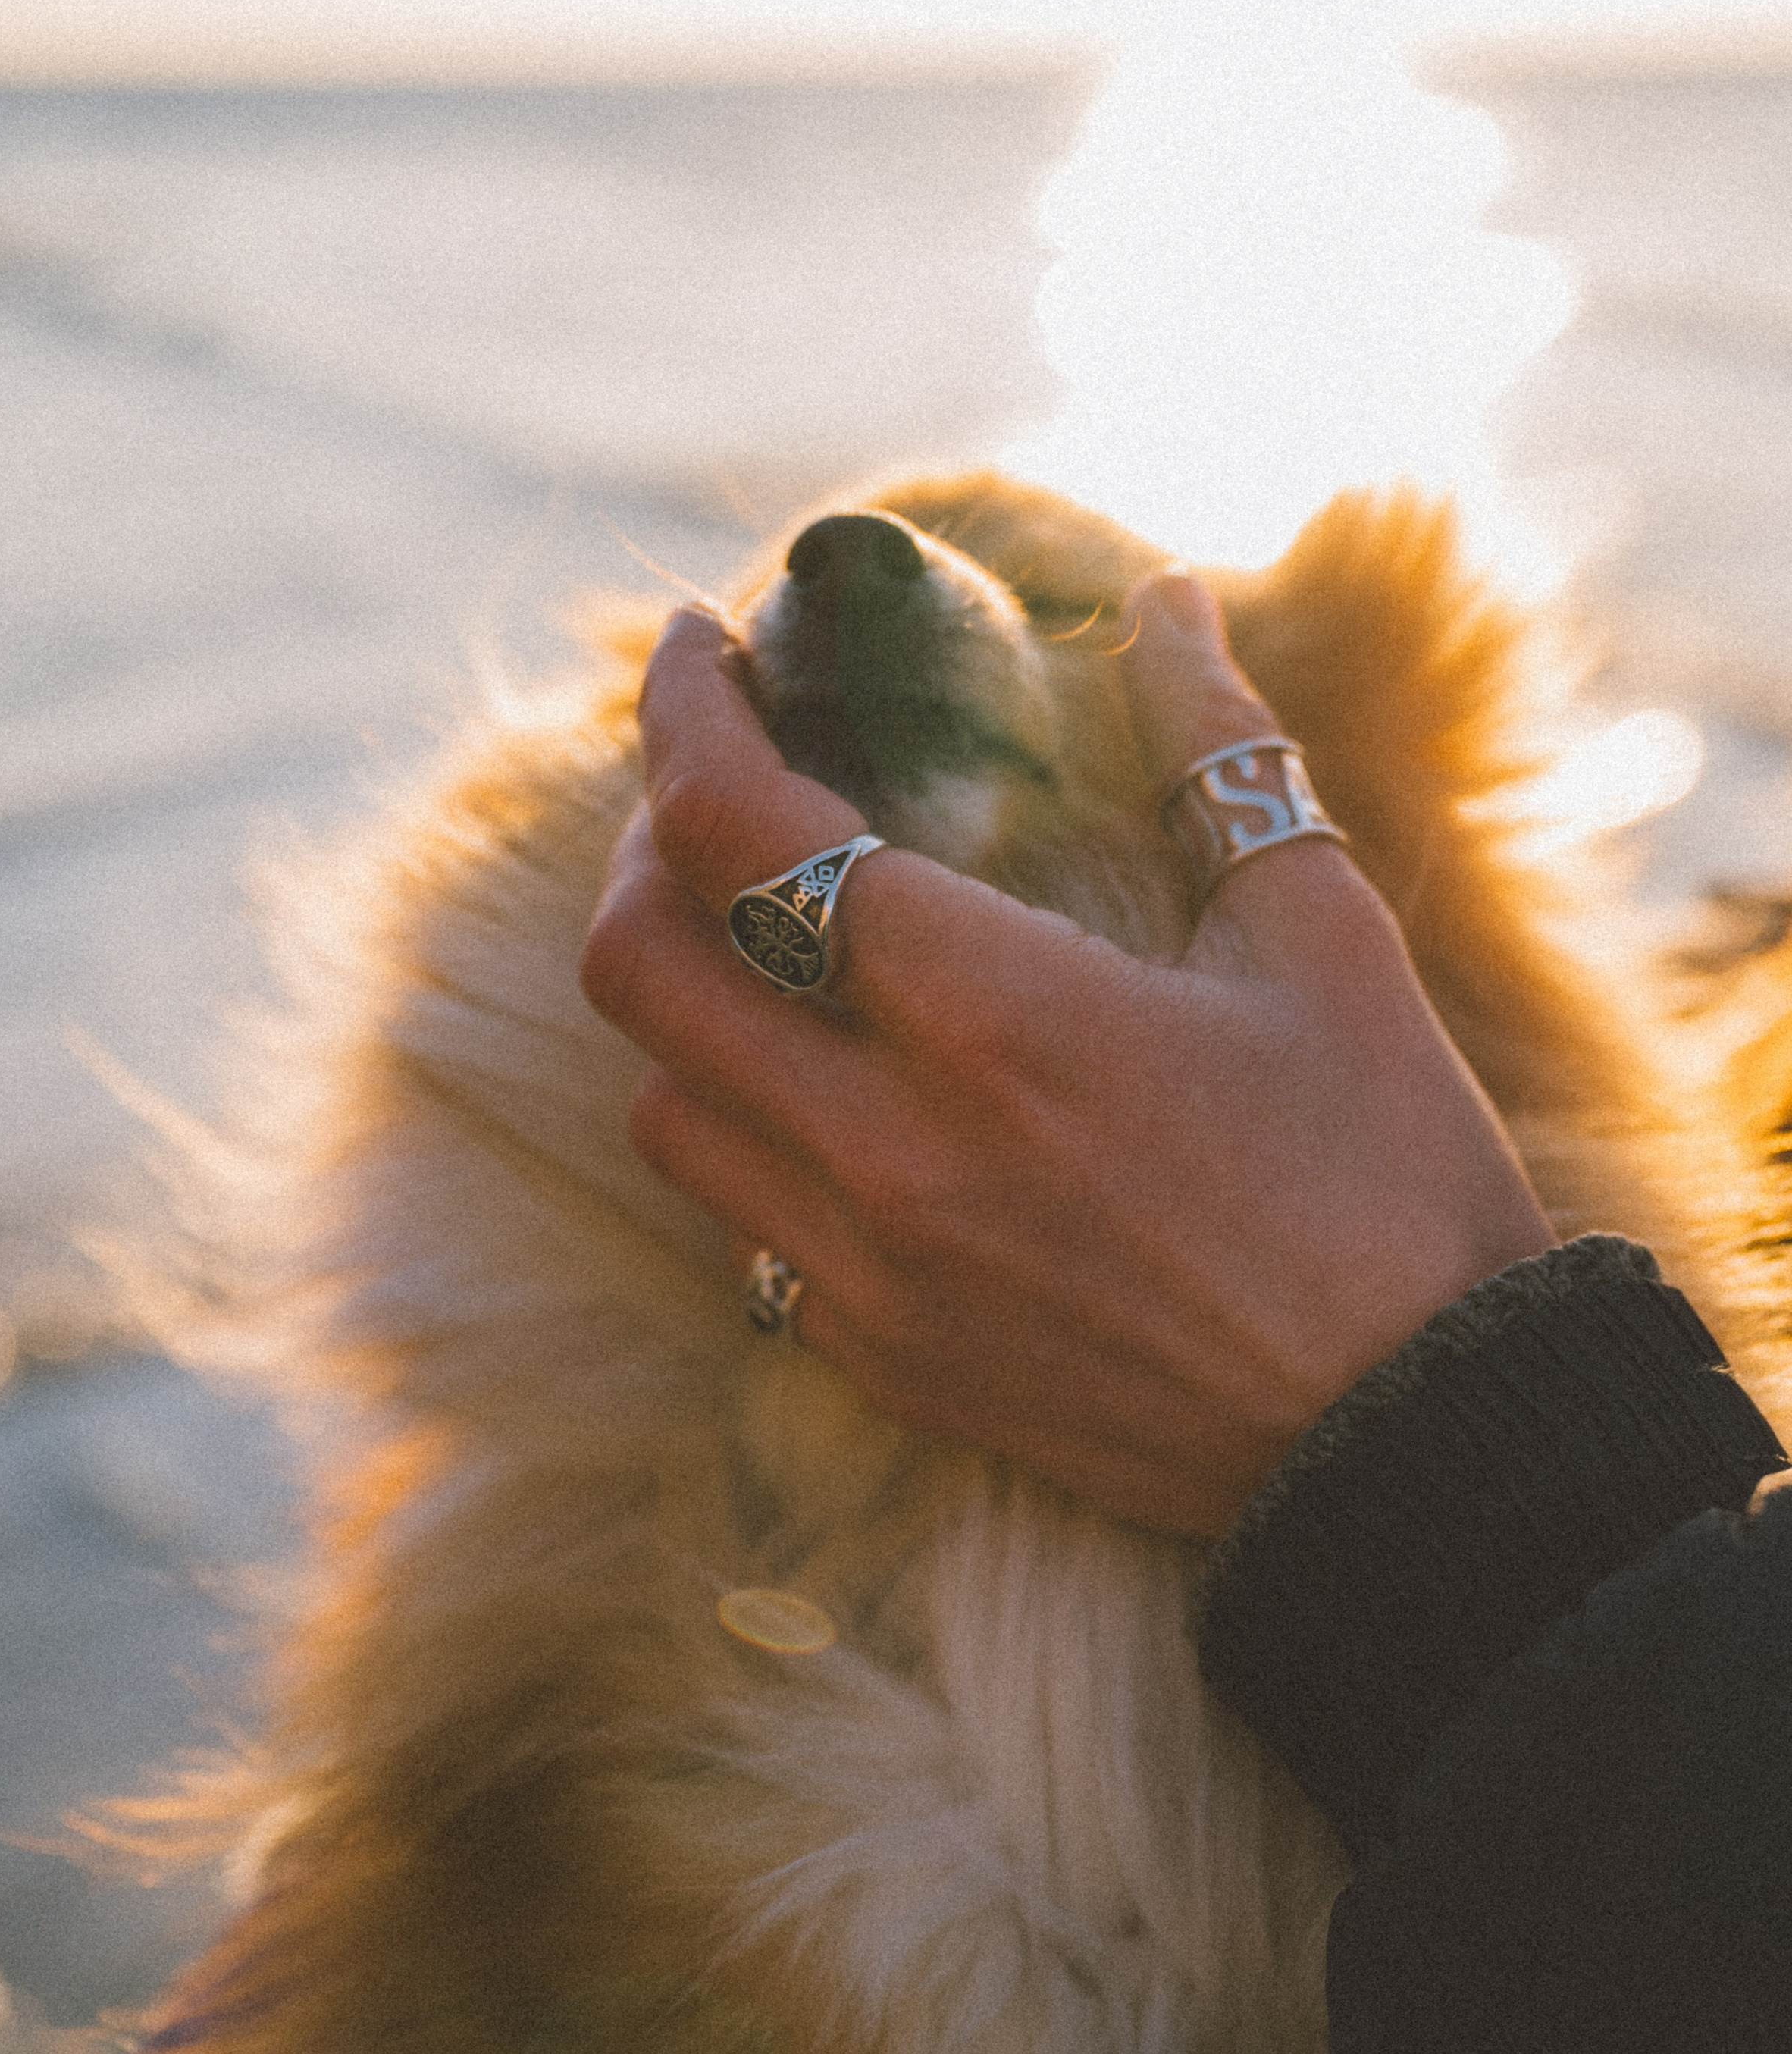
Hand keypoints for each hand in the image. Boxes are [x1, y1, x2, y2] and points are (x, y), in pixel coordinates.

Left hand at [579, 575, 1552, 1536]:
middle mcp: (890, 1145)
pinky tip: (826, 1102)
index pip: (739, 828)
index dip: (684, 713)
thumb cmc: (1391, 1187)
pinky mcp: (885, 1361)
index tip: (699, 651)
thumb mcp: (1329, 946)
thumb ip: (1225, 760)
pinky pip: (738, 1232)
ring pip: (660, 1106)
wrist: (1413, 1443)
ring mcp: (871, 1270)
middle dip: (645, 850)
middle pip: (640, 966)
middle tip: (715, 800)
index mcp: (991, 1011)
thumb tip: (1168, 610)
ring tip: (757, 951)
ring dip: (680, 1006)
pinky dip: (744, 1141)